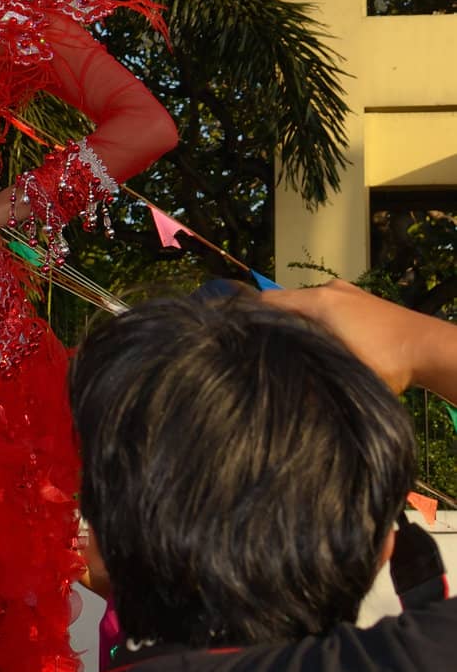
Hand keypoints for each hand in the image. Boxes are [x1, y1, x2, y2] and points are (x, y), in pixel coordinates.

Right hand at [260, 279, 425, 394]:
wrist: (429, 348)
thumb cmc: (386, 361)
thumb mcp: (344, 370)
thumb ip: (311, 370)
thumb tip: (285, 382)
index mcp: (318, 300)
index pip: (269, 300)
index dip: (252, 317)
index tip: (242, 337)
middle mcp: (328, 289)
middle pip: (288, 301)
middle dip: (277, 323)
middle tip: (267, 349)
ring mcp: (346, 292)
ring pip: (309, 305)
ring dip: (300, 323)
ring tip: (295, 349)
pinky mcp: (360, 300)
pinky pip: (327, 306)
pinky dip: (319, 320)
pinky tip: (324, 343)